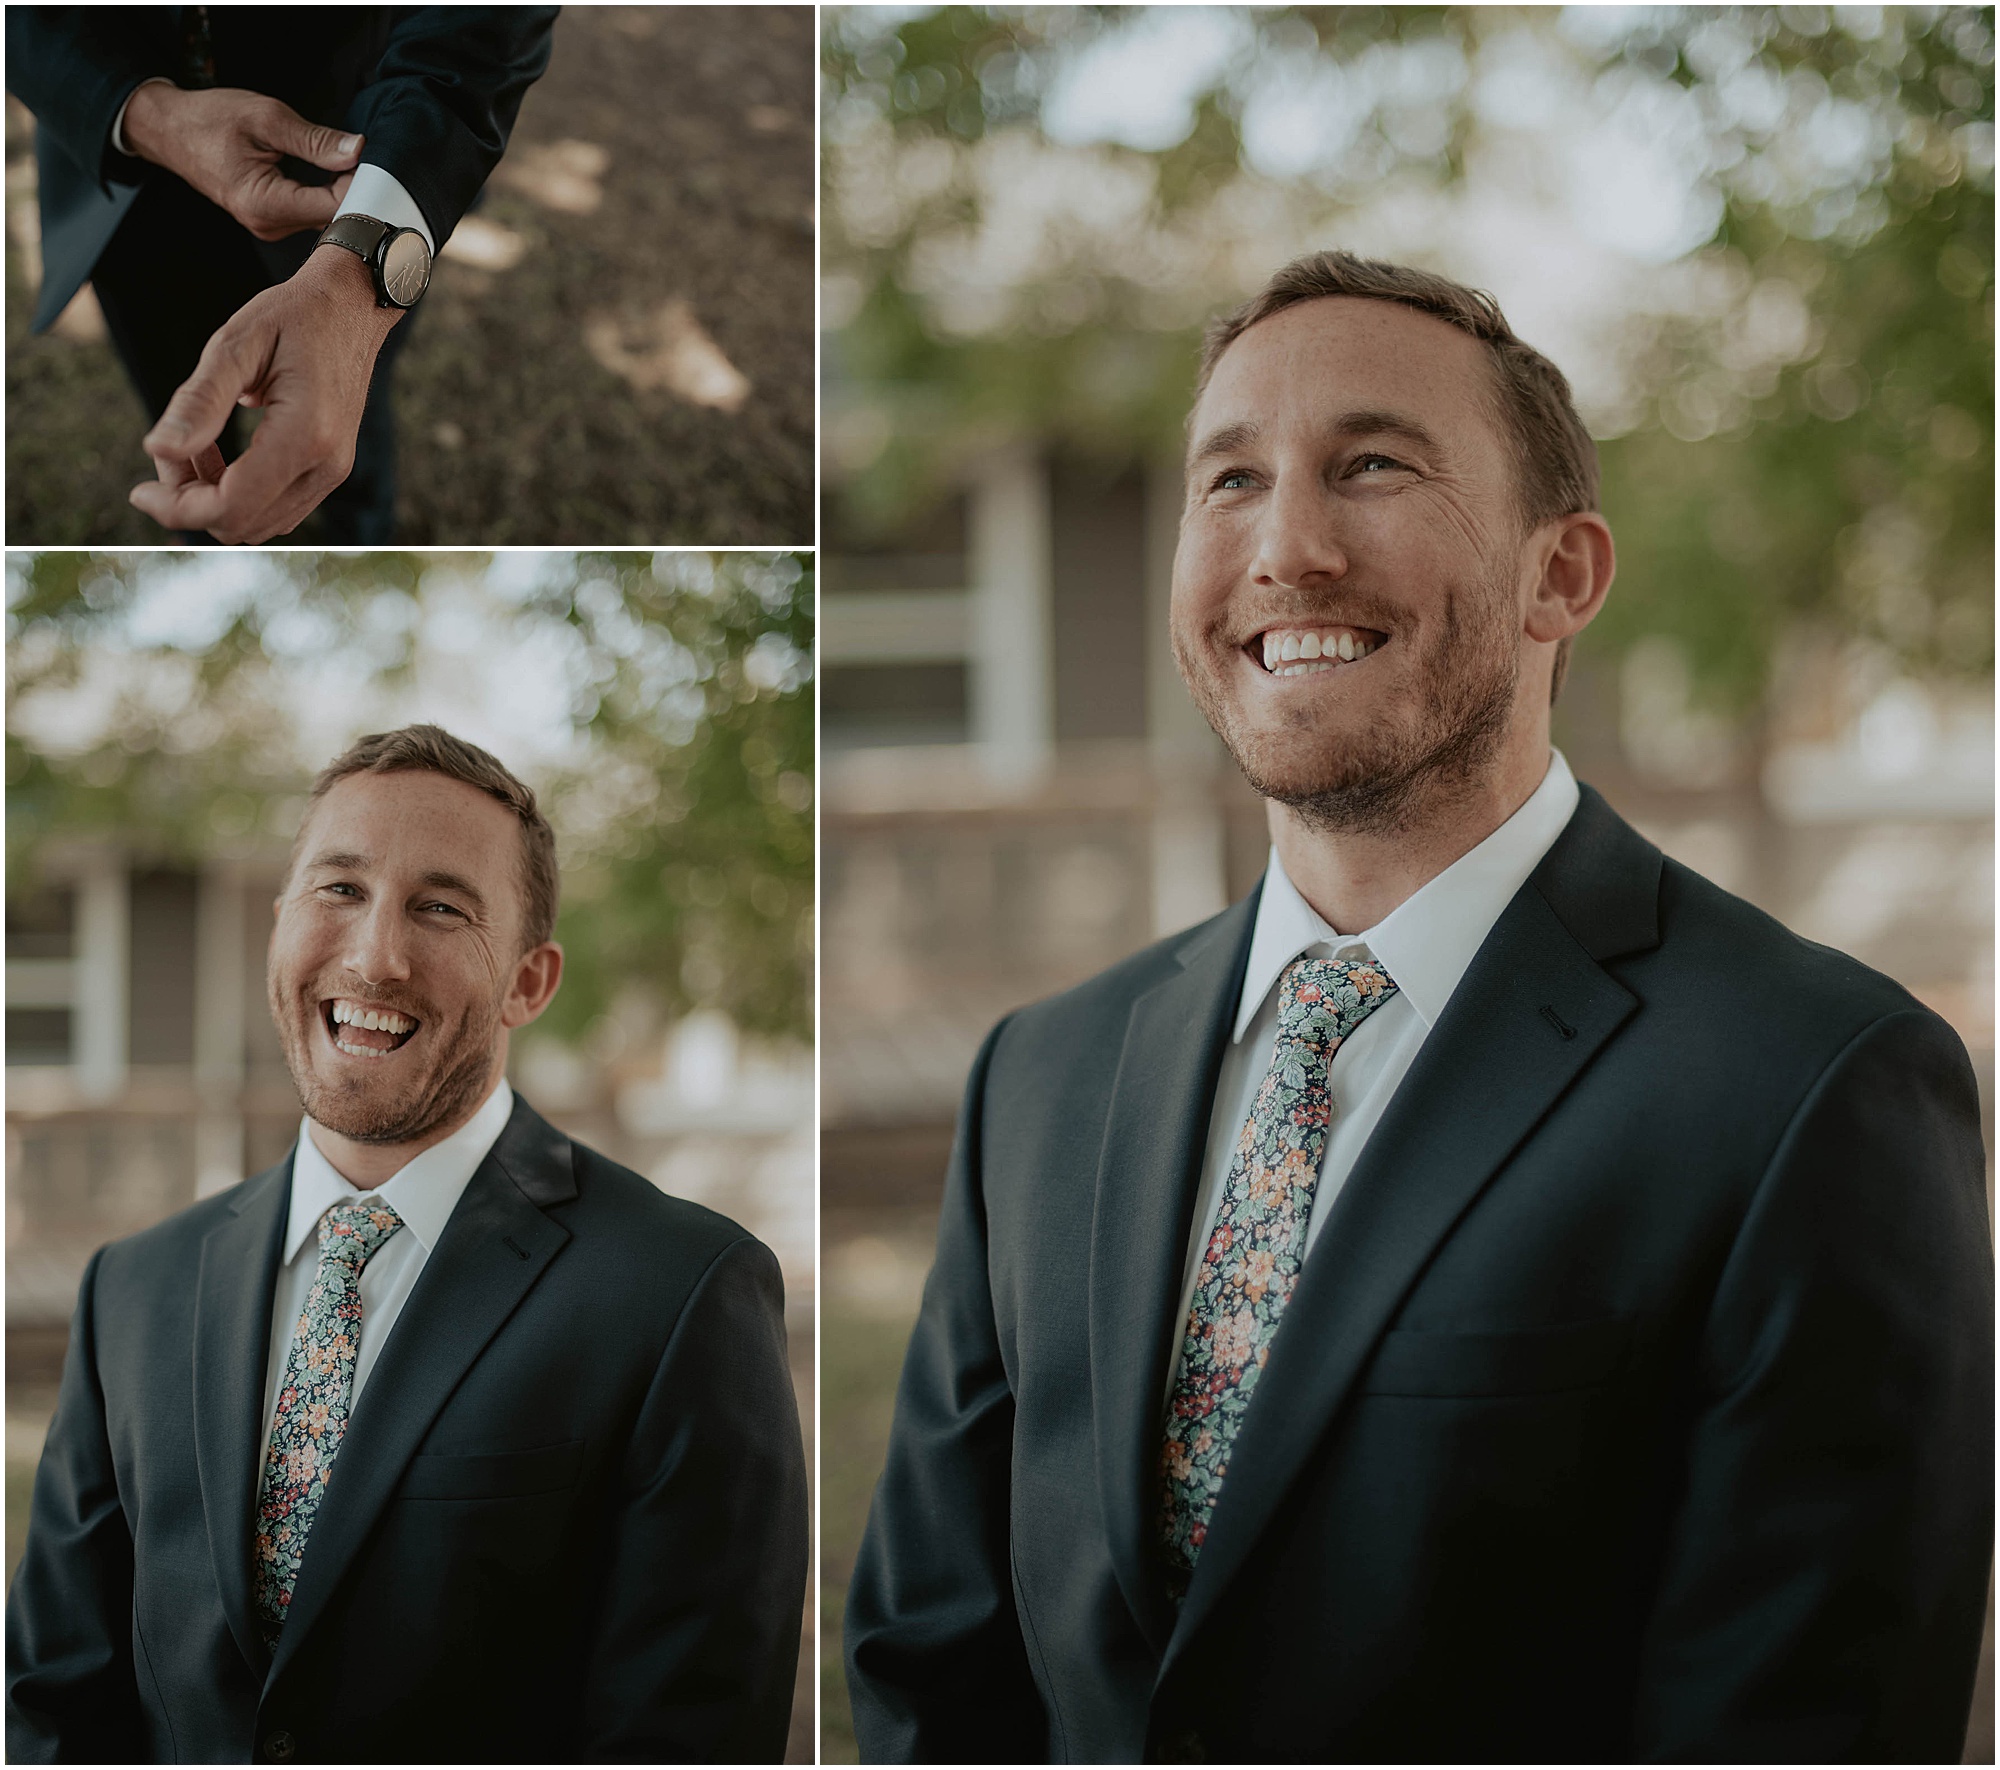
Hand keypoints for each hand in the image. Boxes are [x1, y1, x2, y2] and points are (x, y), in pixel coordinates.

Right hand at [120, 82, 359, 240]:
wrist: (169, 130)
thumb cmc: (208, 119)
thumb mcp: (266, 118)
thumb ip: (315, 140)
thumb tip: (357, 151)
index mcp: (265, 203)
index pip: (334, 206)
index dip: (360, 184)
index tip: (373, 161)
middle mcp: (269, 225)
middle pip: (333, 218)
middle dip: (355, 191)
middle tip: (370, 162)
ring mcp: (270, 227)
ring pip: (325, 219)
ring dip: (342, 195)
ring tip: (349, 167)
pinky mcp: (271, 222)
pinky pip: (311, 215)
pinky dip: (326, 197)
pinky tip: (332, 178)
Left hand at [129, 248, 401, 543]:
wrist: (351, 307)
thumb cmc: (293, 317)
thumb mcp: (236, 345)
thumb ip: (198, 401)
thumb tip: (157, 449)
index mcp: (304, 436)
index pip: (231, 505)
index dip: (178, 507)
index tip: (139, 490)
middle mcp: (325, 465)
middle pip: (241, 523)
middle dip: (191, 499)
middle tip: (168, 449)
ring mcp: (332, 472)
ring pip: (257, 523)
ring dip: (213, 497)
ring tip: (195, 446)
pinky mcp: (329, 470)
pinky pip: (275, 508)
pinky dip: (238, 494)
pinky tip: (221, 456)